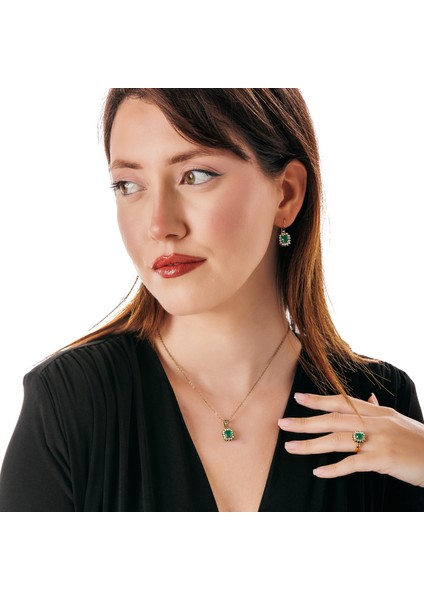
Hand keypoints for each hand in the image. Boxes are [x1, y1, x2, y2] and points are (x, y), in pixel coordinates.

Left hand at [278, 392, 423, 486]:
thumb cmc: (417, 441)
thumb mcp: (397, 420)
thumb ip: (377, 410)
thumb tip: (366, 398)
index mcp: (376, 411)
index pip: (342, 402)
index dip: (319, 400)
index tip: (298, 398)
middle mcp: (375, 422)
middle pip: (333, 419)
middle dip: (306, 421)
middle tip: (282, 423)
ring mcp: (378, 440)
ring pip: (338, 440)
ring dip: (311, 444)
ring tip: (291, 448)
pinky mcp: (383, 460)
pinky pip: (353, 464)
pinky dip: (334, 468)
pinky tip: (318, 472)